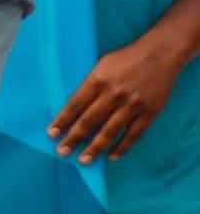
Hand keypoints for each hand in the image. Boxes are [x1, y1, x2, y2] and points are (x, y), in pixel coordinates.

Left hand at [51, 33, 190, 164]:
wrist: (160, 54)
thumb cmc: (126, 59)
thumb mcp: (102, 65)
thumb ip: (90, 85)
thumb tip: (74, 108)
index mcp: (98, 80)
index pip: (75, 104)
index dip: (63, 121)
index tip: (52, 133)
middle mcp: (115, 93)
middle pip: (90, 120)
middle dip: (74, 138)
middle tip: (62, 151)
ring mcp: (133, 104)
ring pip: (111, 131)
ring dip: (96, 147)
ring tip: (84, 159)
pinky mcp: (150, 112)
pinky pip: (134, 134)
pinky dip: (122, 146)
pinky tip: (112, 156)